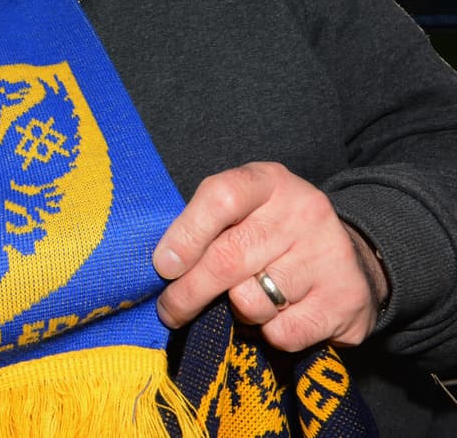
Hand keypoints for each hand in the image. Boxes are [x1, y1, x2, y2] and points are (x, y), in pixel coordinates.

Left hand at [153, 161, 387, 351]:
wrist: (350, 256)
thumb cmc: (271, 232)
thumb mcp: (242, 211)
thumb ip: (205, 226)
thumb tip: (164, 267)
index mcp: (269, 181)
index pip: (221, 197)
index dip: (186, 234)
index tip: (164, 266)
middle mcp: (302, 211)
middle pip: (228, 258)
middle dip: (188, 292)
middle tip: (169, 310)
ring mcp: (328, 254)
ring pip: (253, 300)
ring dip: (237, 311)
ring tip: (245, 301)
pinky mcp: (346, 299)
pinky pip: (283, 331)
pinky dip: (269, 333)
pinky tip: (279, 315)